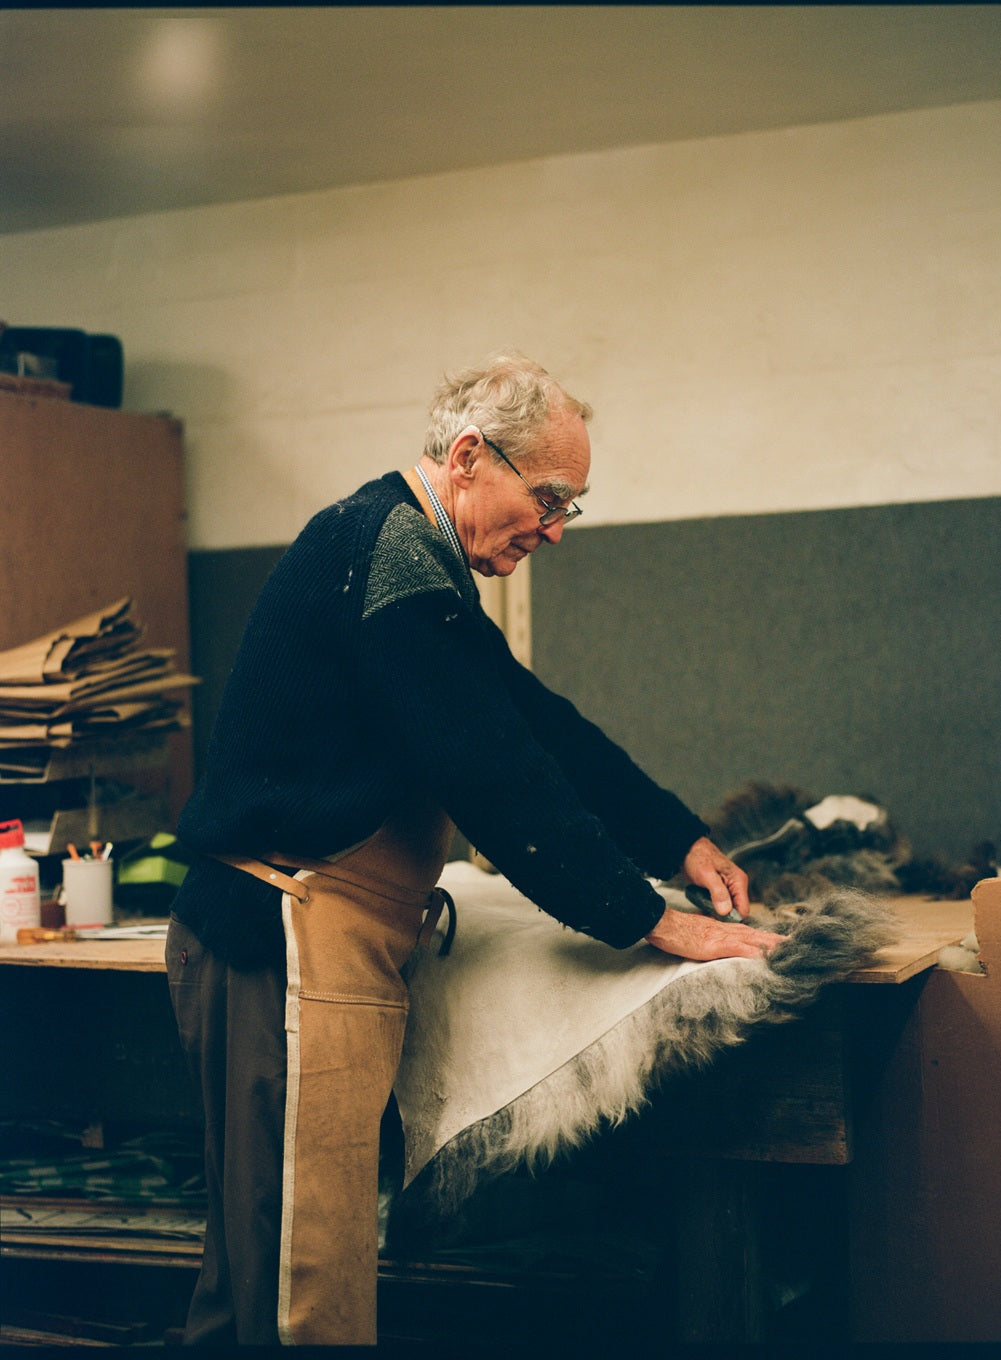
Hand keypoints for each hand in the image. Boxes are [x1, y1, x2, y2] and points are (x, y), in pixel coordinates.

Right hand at [645, 906, 783, 961]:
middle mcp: (730, 931)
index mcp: (727, 929)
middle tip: (799, 946)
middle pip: (760, 936)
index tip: (785, 942)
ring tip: (791, 951)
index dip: (770, 938)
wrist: (666, 925)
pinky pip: (741, 949)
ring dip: (774, 946)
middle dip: (779, 942)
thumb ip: (715, 941)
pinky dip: (756, 953)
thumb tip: (724, 948)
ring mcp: (725, 937)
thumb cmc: (680, 932)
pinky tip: (767, 957)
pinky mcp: (718, 945)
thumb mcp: (702, 936)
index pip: (754, 934)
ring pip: (756, 941)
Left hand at [682, 835, 750, 918]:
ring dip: (715, 916)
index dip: (733, 919)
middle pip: (735, 911)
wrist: (686, 849)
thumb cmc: (697, 857)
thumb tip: (726, 911)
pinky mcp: (719, 891)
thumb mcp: (707, 875)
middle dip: (723, 919)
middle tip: (708, 923)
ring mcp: (727, 890)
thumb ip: (718, 892)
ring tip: (702, 918)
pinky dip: (710, 911)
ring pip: (726, 910)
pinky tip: (701, 913)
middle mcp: (736, 886)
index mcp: (738, 881)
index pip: (743, 909)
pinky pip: (718, 906)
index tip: (719, 925)